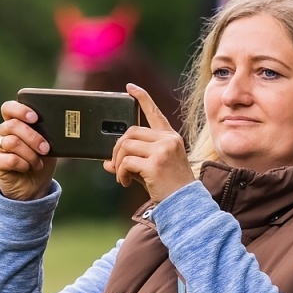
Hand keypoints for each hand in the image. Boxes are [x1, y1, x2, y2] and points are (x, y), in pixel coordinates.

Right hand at [0, 101, 56, 200]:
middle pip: (13, 125)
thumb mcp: (48, 145)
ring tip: (38, 163)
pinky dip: (23, 164)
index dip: (20, 110)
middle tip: (45, 149)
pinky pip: (10, 159)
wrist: (33, 186)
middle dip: (33, 137)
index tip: (35, 118)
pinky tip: (26, 168)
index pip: (9, 108)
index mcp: (13, 122)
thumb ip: (47, 133)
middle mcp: (0, 131)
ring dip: (30, 154)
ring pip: (13, 142)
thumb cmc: (40, 162)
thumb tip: (58, 127)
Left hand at [105, 84, 193, 202]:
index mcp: (170, 138)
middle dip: (117, 147)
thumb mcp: (151, 169)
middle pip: (131, 131)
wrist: (185, 204)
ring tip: (122, 176)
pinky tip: (125, 182)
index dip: (141, 98)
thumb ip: (131, 161)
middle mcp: (168, 140)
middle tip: (115, 163)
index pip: (154, 113)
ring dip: (118, 162)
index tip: (130, 88)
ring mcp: (162, 151)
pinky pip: (126, 162)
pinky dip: (120, 172)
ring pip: (126, 145)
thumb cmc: (171, 187)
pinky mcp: (155, 164)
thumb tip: (107, 163)